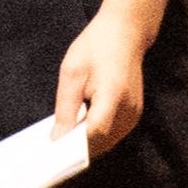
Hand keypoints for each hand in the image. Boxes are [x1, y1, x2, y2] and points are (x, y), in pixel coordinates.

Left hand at [52, 9, 149, 153]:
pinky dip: (97, 136)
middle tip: (52, 151)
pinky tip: (80, 130)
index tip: (52, 155)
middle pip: (101, 143)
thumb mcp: (72, 71)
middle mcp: (129, 110)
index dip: (74, 148)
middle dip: (77, 150)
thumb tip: (58, 139)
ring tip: (63, 141)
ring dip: (87, 145)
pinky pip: (114, 134)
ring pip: (108, 142)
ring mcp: (135, 114)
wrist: (126, 33)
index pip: (94, 133)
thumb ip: (66, 108)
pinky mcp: (135, 114)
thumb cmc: (96, 46)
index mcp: (113, 95)